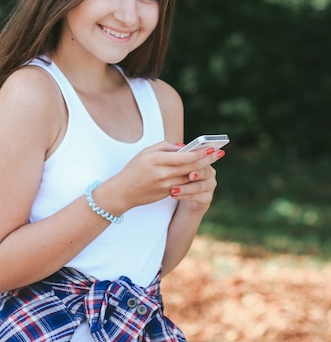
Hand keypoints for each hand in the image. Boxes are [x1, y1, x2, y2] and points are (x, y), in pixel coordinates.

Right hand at [108, 143, 223, 212]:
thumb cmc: (134, 169)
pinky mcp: (167, 194)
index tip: (211, 147)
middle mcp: (163, 173)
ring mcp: (166, 186)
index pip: (184, 156)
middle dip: (207, 160)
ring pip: (190, 177)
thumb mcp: (146, 152)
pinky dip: (193, 179)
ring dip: (203, 170)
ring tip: (212, 162)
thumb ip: (165, 146)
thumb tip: (183, 147)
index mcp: (157, 160)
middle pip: (191, 167)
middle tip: (219, 153)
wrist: (123, 192)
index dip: (200, 152)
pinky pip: (184, 186)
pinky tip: (200, 173)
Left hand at [169, 147, 223, 211]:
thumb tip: (180, 147)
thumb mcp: (176, 165)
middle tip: (189, 175)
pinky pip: (197, 197)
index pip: (203, 156)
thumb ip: (178, 154)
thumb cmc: (177, 176)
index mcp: (203, 160)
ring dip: (186, 188)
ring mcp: (210, 185)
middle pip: (204, 171)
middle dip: (197, 173)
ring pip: (200, 186)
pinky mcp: (207, 198)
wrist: (182, 196)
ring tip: (174, 189)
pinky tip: (174, 195)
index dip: (199, 156)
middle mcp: (209, 172)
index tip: (192, 158)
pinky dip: (185, 196)